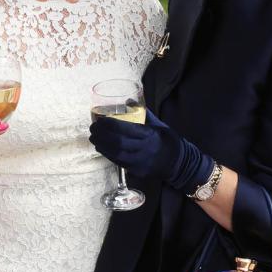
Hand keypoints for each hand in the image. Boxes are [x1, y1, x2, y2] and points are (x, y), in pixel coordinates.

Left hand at [89, 109, 213, 194]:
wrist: (179, 164)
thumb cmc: (169, 141)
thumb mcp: (160, 125)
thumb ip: (144, 113)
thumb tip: (128, 100)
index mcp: (150, 135)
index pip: (126, 129)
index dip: (110, 125)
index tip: (100, 120)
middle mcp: (144, 149)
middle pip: (118, 142)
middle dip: (102, 135)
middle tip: (93, 129)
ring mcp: (140, 162)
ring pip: (116, 154)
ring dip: (102, 145)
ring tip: (93, 138)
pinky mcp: (137, 171)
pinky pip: (118, 162)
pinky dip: (107, 154)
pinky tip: (101, 147)